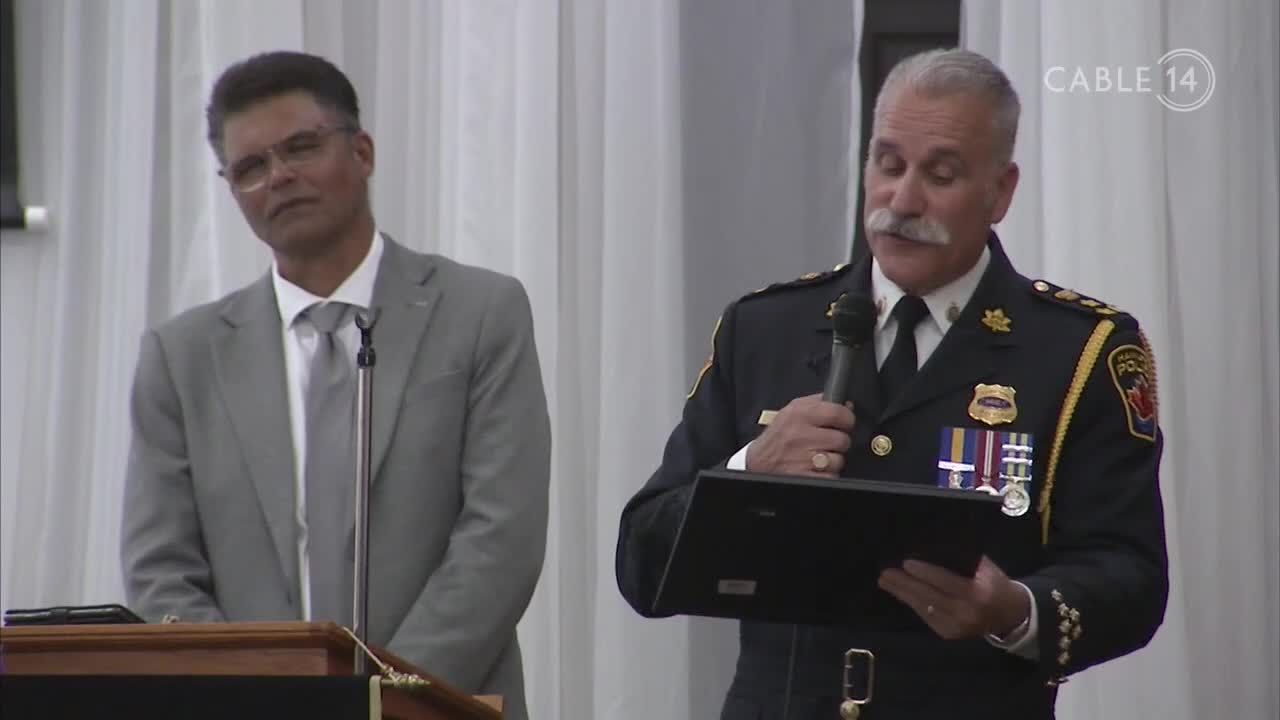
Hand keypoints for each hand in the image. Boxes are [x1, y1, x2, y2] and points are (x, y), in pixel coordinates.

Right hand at [745, 394, 854, 477]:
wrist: (756, 463)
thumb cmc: (777, 438)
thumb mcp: (791, 411)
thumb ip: (818, 403)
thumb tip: (846, 405)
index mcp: (799, 414)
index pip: (837, 413)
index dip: (847, 419)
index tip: (845, 423)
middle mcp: (800, 434)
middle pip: (842, 439)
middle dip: (838, 443)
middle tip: (826, 443)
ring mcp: (802, 457)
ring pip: (838, 460)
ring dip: (831, 461)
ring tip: (818, 457)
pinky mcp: (803, 476)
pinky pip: (830, 476)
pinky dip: (826, 475)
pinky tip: (813, 469)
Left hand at [877, 556, 1029, 639]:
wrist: (1010, 615)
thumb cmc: (995, 585)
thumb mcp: (986, 569)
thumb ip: (964, 560)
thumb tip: (932, 546)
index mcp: (977, 593)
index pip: (945, 582)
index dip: (924, 573)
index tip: (905, 563)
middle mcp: (966, 613)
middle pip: (929, 597)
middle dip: (905, 584)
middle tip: (885, 573)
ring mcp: (956, 627)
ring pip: (924, 608)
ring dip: (903, 595)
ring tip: (886, 582)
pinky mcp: (949, 635)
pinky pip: (926, 617)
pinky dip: (913, 604)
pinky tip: (901, 594)